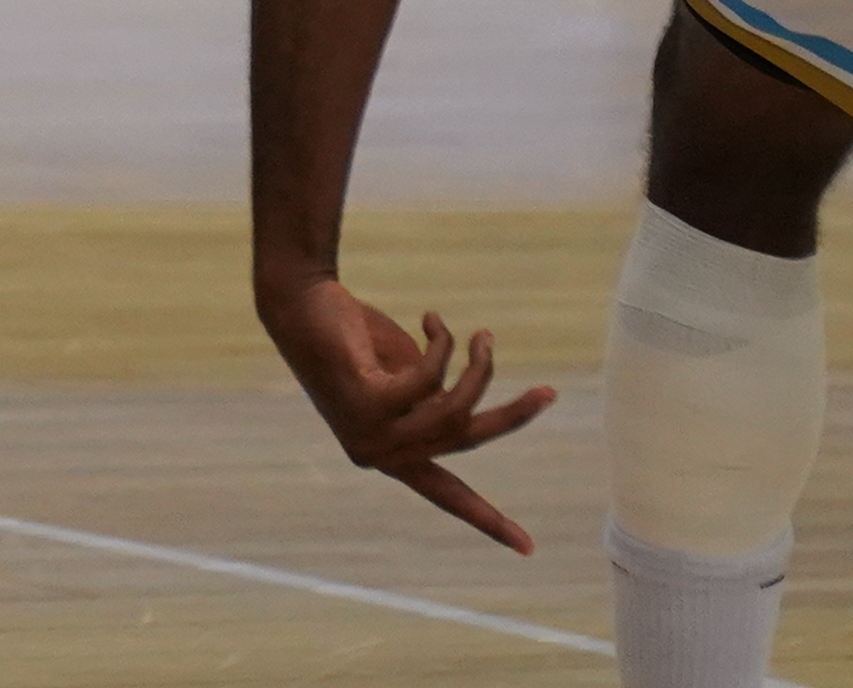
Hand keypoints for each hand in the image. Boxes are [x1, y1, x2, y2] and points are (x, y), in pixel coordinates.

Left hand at [253, 269, 553, 551]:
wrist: (301, 304)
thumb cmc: (352, 340)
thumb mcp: (405, 376)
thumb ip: (434, 398)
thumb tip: (464, 402)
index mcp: (388, 455)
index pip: (446, 496)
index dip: (488, 519)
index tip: (528, 548)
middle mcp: (379, 453)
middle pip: (466, 442)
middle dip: (514, 417)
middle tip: (550, 393)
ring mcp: (370, 430)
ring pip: (454, 409)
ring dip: (477, 366)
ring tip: (479, 335)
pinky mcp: (366, 400)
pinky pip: (431, 377)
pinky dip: (442, 343)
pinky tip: (431, 318)